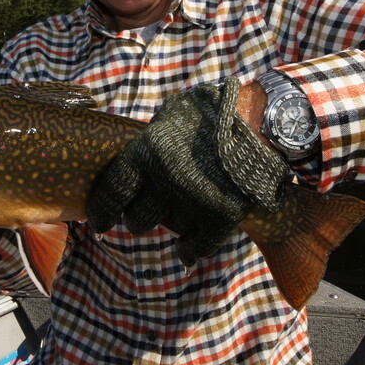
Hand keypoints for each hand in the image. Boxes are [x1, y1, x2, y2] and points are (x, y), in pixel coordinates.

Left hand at [88, 78, 292, 265]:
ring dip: (177, 220)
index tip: (100, 223)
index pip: (112, 193)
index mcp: (147, 151)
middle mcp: (166, 177)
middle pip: (138, 220)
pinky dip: (190, 250)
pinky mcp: (222, 215)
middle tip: (152, 211)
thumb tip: (132, 158)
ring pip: (171, 228)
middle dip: (142, 218)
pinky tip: (187, 249)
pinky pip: (196, 247)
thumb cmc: (213, 114)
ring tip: (190, 203)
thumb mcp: (174, 114)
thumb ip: (152, 136)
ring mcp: (194, 199)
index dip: (103, 213)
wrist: (264, 121)